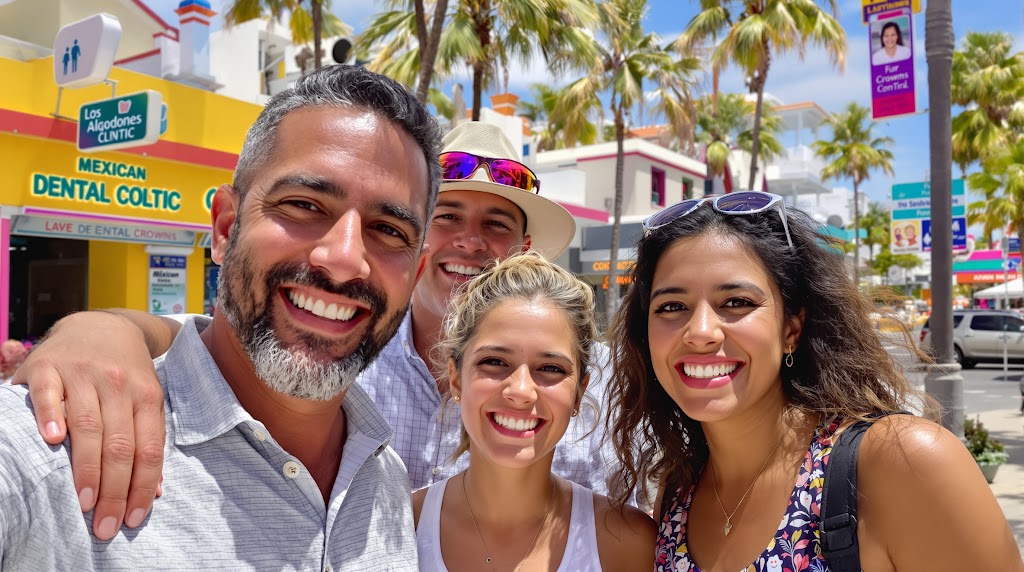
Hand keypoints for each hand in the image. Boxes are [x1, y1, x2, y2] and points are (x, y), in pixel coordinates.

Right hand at [12, 311, 166, 539]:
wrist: (100, 323)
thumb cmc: (125, 373)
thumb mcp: (146, 398)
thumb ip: (149, 440)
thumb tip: (153, 490)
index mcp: (147, 396)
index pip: (148, 448)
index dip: (141, 486)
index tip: (132, 519)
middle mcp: (118, 384)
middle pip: (119, 444)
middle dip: (115, 489)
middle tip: (104, 525)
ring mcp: (84, 374)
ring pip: (89, 425)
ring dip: (87, 467)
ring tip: (84, 502)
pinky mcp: (49, 366)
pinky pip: (50, 394)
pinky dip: (51, 416)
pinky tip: (53, 441)